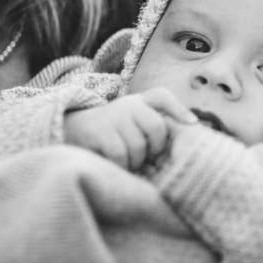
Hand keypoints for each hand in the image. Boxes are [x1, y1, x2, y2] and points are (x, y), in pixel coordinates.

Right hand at [64, 88, 196, 168]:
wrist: (70, 131)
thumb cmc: (110, 134)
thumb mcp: (131, 124)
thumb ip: (152, 128)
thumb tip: (186, 138)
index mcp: (138, 102)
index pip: (160, 96)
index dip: (179, 109)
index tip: (193, 125)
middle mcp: (127, 104)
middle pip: (156, 127)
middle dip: (155, 148)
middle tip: (147, 159)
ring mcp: (113, 116)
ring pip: (139, 145)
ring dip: (136, 162)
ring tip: (128, 164)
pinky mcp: (99, 131)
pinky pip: (121, 154)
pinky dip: (122, 166)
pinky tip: (117, 166)